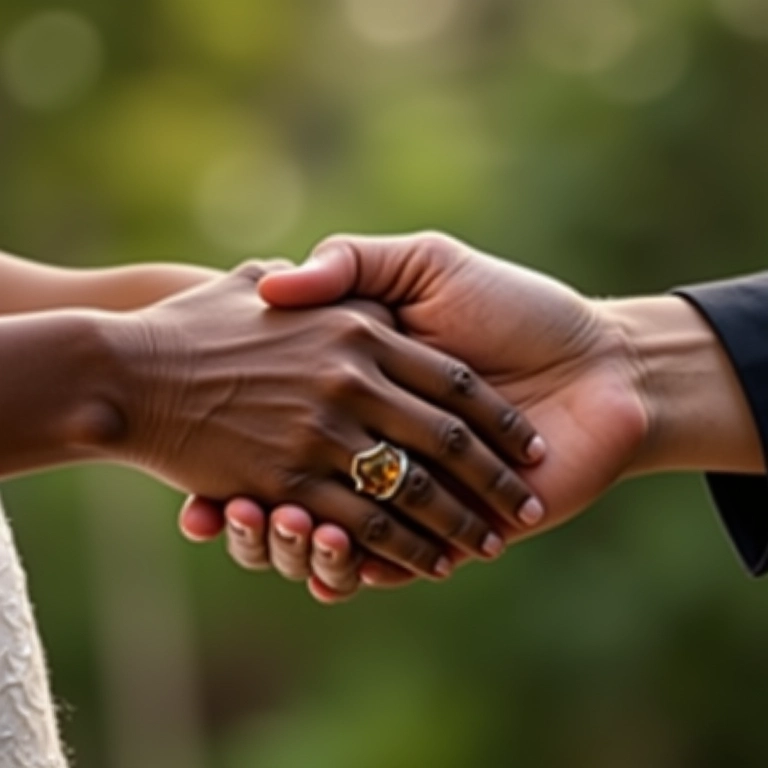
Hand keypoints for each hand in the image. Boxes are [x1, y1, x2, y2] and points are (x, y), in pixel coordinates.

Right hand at [183, 233, 648, 599]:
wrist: (600, 365)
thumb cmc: (514, 303)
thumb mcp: (423, 264)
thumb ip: (354, 265)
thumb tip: (273, 280)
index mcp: (370, 383)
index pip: (291, 416)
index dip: (243, 427)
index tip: (190, 434)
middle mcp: (384, 439)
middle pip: (307, 481)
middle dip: (267, 501)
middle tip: (215, 515)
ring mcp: (415, 487)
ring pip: (342, 526)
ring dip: (300, 539)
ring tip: (266, 532)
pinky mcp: (448, 528)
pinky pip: (390, 557)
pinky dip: (360, 566)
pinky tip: (330, 565)